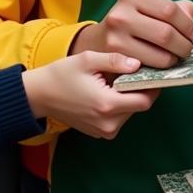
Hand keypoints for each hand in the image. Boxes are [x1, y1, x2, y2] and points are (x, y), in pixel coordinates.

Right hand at [22, 51, 157, 138]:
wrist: (39, 95)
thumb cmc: (61, 75)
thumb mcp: (88, 60)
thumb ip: (115, 61)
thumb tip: (138, 63)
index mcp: (107, 105)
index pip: (145, 100)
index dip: (153, 86)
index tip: (153, 71)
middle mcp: (108, 123)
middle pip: (139, 107)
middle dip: (141, 89)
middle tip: (135, 71)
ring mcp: (103, 131)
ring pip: (130, 112)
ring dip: (130, 97)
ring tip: (119, 80)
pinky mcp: (99, 132)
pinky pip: (119, 118)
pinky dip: (120, 105)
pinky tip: (109, 91)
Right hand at [71, 0, 192, 69]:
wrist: (97, 42)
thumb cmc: (129, 25)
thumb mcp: (146, 9)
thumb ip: (173, 8)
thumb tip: (191, 15)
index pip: (169, 9)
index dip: (187, 24)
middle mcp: (121, 14)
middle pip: (166, 33)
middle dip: (184, 45)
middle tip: (188, 49)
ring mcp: (116, 37)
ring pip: (161, 54)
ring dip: (174, 59)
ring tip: (175, 57)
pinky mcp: (116, 58)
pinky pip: (150, 66)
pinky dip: (162, 67)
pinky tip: (161, 63)